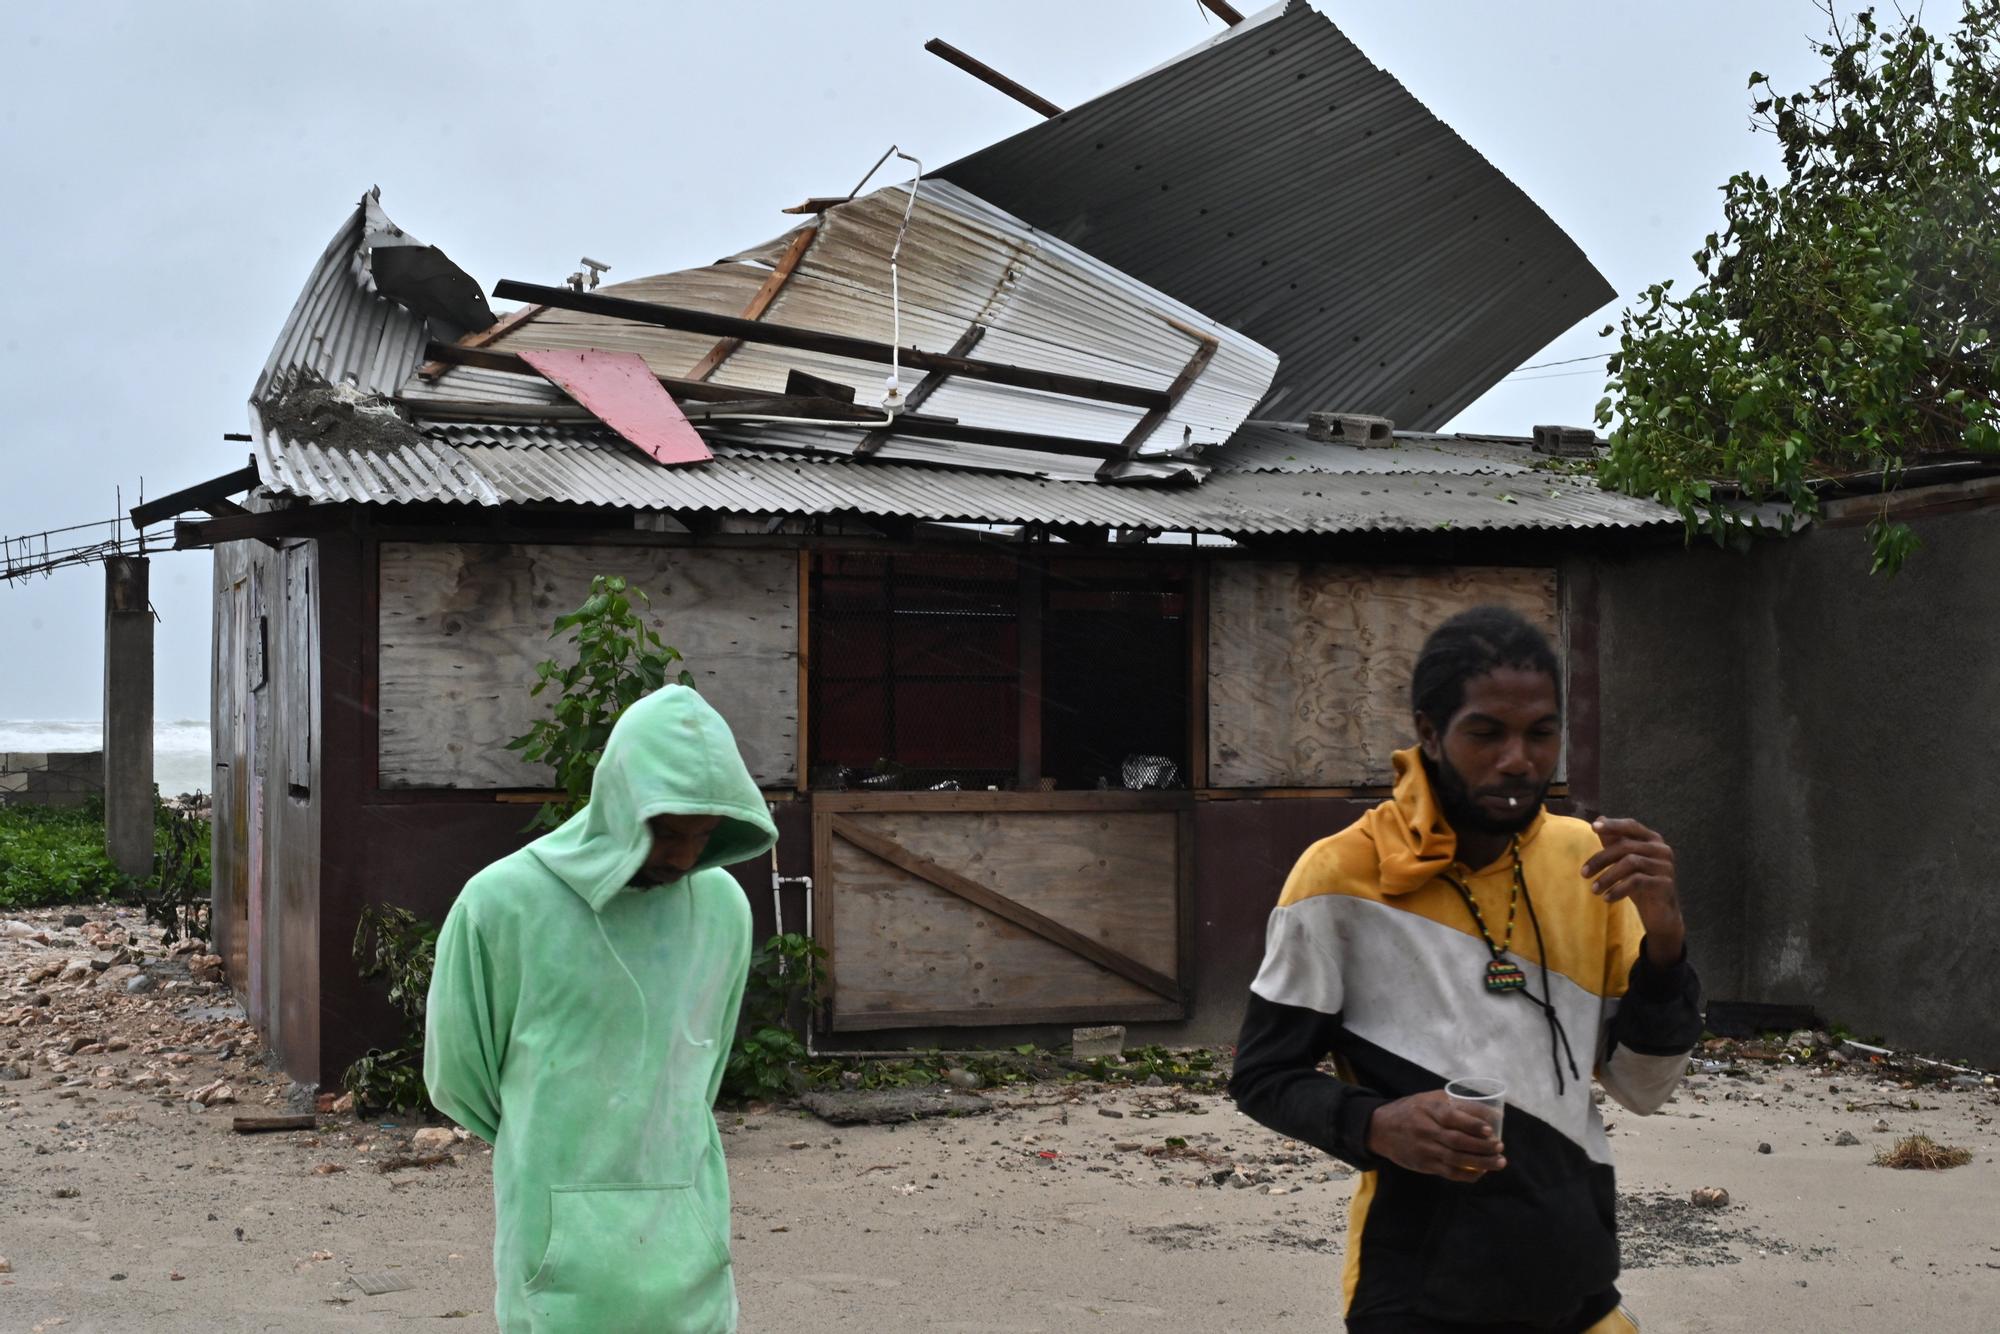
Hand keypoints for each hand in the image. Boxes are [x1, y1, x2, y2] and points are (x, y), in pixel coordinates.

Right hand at [1364, 1091, 1505, 1181]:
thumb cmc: (1413, 1110)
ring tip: (1499, 1162)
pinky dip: (1467, 1174)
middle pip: (1457, 1141)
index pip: (1452, 1117)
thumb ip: (1457, 1104)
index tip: (1490, 1129)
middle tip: (1500, 1147)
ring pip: (1456, 1159)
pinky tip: (1482, 1172)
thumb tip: (1493, 1113)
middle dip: (1482, 1146)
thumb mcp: (1430, 1099)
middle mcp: (1426, 1130)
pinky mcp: (1424, 1165)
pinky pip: (1449, 1172)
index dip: (1472, 1124)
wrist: (1381, 1129)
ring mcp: (1425, 1150)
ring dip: (1480, 1163)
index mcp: (1428, 1110)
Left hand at [1584, 816, 1684, 964]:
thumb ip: (1614, 841)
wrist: (1660, 914)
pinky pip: (1637, 881)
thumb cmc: (1639, 883)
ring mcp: (1666, 866)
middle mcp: (1662, 849)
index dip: (1613, 825)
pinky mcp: (1665, 883)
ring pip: (1631, 863)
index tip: (1592, 827)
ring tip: (1593, 890)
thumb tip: (1599, 818)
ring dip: (1607, 877)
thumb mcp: (1624, 862)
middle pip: (1626, 846)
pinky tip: (1606, 899)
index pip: (1631, 825)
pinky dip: (1618, 890)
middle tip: (1583, 874)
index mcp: (1652, 839)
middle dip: (1600, 859)